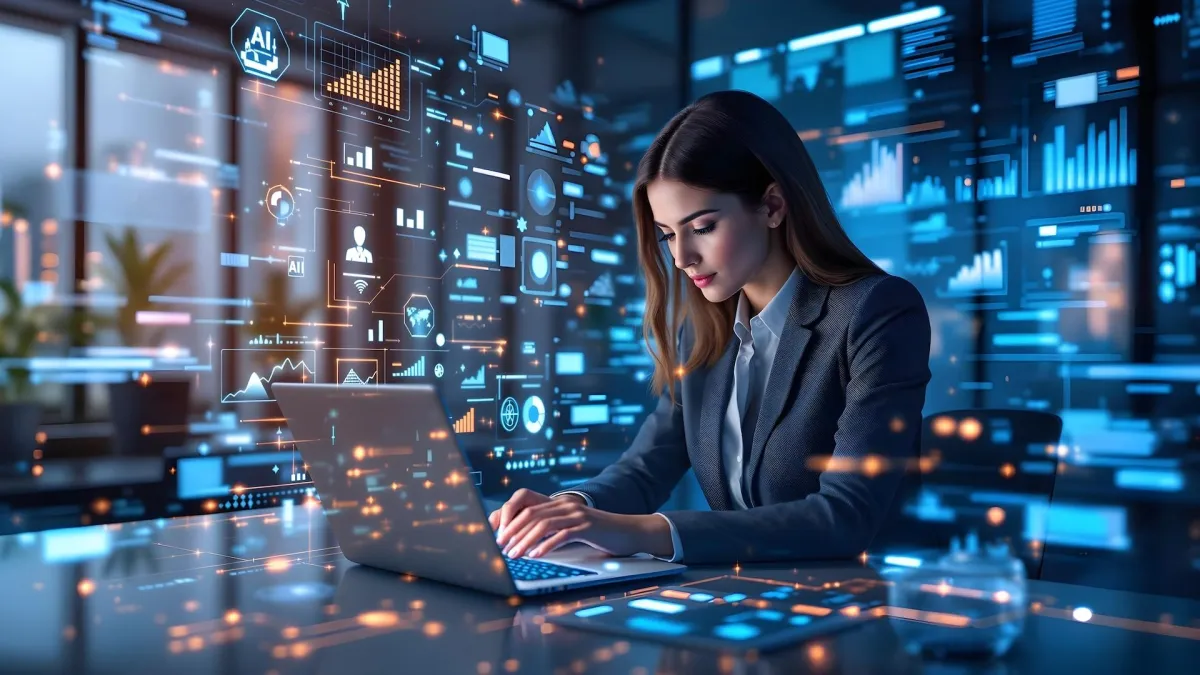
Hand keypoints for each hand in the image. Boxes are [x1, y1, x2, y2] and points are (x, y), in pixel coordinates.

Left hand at [490, 490, 655, 558]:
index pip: (528, 509)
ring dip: (525, 541)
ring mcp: (577, 515)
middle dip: (513, 532)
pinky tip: (536, 555)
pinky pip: (561, 535)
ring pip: (543, 525)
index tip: (500, 539)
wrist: (630, 531)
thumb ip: (554, 531)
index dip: (512, 523)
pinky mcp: (587, 527)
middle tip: (501, 548)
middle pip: (531, 516)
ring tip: (514, 555)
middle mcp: (567, 506)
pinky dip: (546, 545)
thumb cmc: (600, 534)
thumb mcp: (574, 529)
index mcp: (560, 505)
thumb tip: (529, 544)